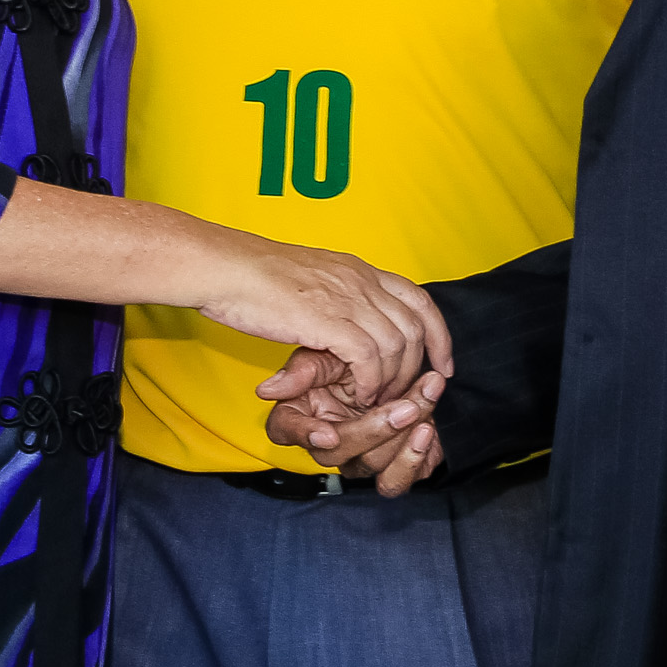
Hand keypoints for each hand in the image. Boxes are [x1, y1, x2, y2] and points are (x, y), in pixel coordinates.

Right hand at [195, 241, 450, 415]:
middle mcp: (360, 280)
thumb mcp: (309, 279)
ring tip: (373, 399)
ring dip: (390, 379)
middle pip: (414, 327)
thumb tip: (347, 319)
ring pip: (396, 345)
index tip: (442, 365)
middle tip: (401, 395)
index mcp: (358, 269)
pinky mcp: (327, 320)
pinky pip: (368, 358)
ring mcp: (346, 297)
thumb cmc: (253, 277)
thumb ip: (336, 296)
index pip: (419, 299)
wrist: (224, 267)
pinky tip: (357, 394)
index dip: (438, 335)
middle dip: (415, 367)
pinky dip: (369, 382)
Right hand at [260, 350, 445, 495]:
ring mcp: (356, 461)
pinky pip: (399, 480)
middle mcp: (325, 445)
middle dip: (378, 429)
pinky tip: (430, 427)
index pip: (287, 432)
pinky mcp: (388, 470)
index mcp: (299, 416)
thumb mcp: (326, 353)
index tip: (327, 433)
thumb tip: (267, 390)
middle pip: (340, 453)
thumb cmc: (351, 359)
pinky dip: (418, 457)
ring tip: (426, 402)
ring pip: (374, 467)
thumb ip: (302, 370)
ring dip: (405, 440)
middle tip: (409, 404)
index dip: (307, 435)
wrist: (397, 369)